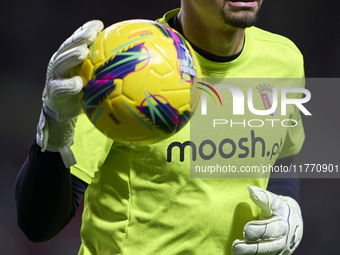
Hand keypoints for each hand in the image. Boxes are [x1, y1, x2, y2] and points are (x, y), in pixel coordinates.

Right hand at [36, 20, 103, 167]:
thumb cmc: (82, 92)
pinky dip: (68, 85)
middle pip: (68, 47)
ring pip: (60, 63)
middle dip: (79, 38)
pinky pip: (59, 88)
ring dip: (71, 57)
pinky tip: (78, 84)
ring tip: (82, 52)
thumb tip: (132, 65)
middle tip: (91, 34)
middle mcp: (61, 63)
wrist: (63, 111)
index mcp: (70, 57)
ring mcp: (55, 77)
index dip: (86, 30)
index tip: (99, 25)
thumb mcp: (92, 79)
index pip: (77, 40)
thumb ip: (104, 70)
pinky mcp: (53, 93)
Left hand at [232, 186, 302, 254]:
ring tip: (235, 251)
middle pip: (269, 247)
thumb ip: (263, 197)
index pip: (272, 230)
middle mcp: (284, 241)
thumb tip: (250, 189)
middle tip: (236, 245)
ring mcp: (280, 250)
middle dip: (252, 248)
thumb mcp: (275, 201)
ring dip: (250, 254)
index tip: (245, 230)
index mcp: (284, 225)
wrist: (292, 221)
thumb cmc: (280, 209)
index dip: (259, 231)